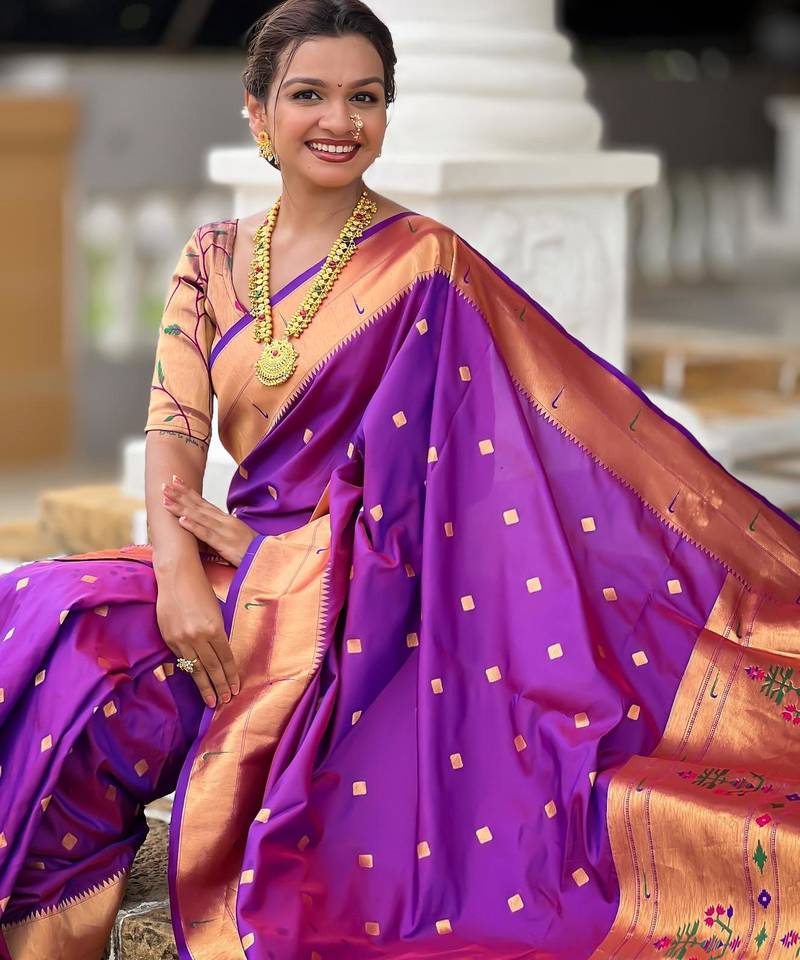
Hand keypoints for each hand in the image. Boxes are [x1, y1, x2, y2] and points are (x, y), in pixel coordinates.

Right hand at [155, 565, 238, 707]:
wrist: (176, 577)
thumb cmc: (200, 590)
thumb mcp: (216, 611)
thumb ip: (217, 633)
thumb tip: (221, 656)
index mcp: (214, 628)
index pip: (225, 658)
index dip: (231, 675)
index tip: (235, 689)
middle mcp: (198, 636)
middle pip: (211, 667)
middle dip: (220, 686)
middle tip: (225, 701)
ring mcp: (181, 638)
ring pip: (196, 669)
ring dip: (205, 686)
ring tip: (212, 701)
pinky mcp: (169, 638)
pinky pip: (181, 660)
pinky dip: (189, 673)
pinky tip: (195, 682)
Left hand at [161, 476, 256, 567]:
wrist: (265, 557)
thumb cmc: (249, 547)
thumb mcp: (234, 532)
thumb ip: (220, 526)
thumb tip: (205, 523)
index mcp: (224, 518)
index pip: (203, 501)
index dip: (189, 491)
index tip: (175, 481)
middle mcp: (223, 521)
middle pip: (198, 505)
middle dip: (180, 494)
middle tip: (164, 485)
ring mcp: (223, 531)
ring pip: (199, 516)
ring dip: (181, 508)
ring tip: (166, 500)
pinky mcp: (224, 544)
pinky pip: (207, 534)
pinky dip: (194, 526)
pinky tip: (182, 520)